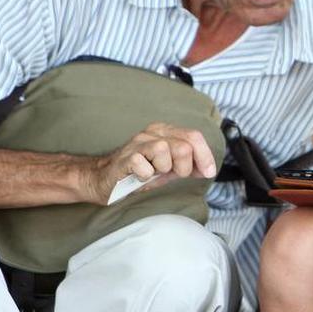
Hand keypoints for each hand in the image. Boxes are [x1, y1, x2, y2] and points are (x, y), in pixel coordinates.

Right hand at [83, 123, 216, 204]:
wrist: (105, 179)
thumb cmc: (138, 173)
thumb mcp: (168, 169)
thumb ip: (187, 166)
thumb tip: (208, 169)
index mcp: (165, 132)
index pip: (193, 136)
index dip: (205, 155)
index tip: (208, 172)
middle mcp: (152, 133)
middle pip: (183, 146)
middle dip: (184, 167)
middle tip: (172, 175)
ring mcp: (137, 144)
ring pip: (164, 151)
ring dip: (163, 169)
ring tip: (154, 174)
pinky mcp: (125, 158)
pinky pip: (144, 166)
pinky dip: (146, 176)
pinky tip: (140, 177)